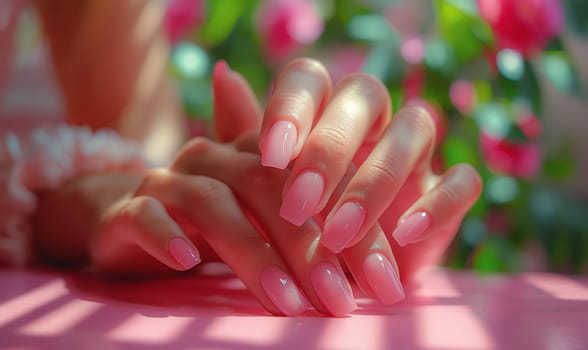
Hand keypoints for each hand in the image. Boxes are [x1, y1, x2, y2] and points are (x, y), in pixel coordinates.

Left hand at [232, 58, 481, 280]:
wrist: (339, 275)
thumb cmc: (294, 224)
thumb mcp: (259, 186)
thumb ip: (242, 133)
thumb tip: (222, 73)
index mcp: (322, 110)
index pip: (311, 78)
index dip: (292, 106)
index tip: (269, 157)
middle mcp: (372, 121)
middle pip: (364, 94)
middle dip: (330, 147)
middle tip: (298, 203)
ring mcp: (415, 153)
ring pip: (415, 129)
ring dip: (376, 182)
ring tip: (339, 236)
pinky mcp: (449, 191)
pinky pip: (463, 182)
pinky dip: (437, 205)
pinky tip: (403, 236)